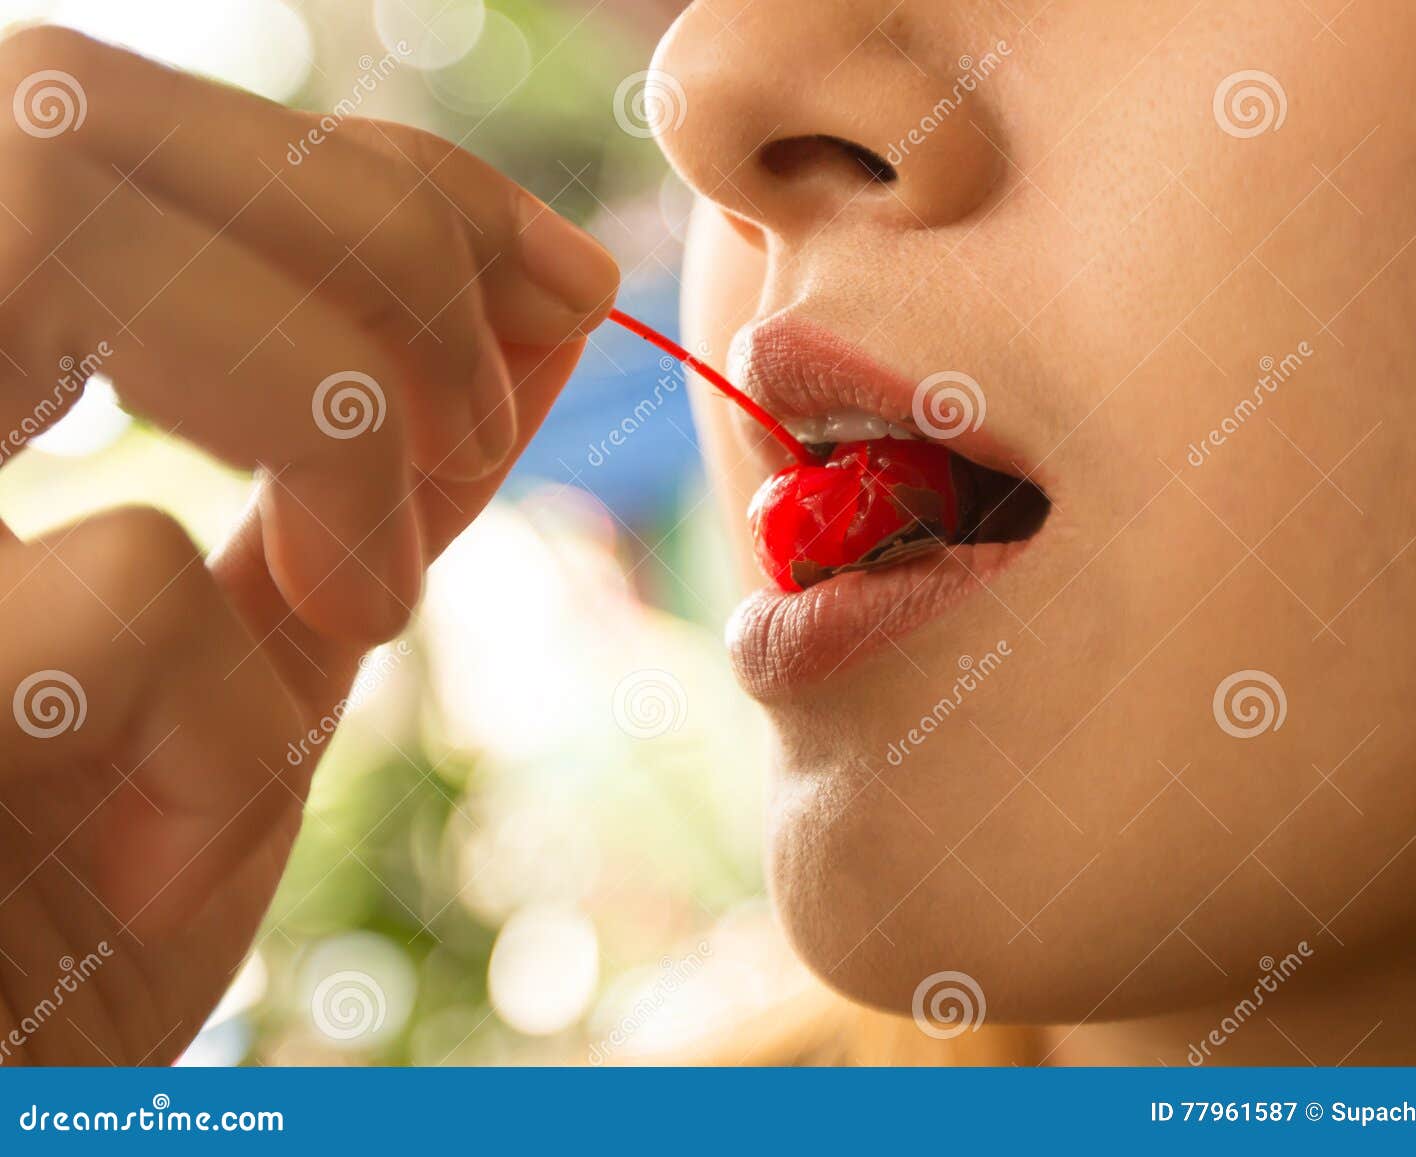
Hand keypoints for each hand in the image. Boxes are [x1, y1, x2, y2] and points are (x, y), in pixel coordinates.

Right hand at [0, 27, 617, 1064]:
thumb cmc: (92, 882)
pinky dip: (230, 695)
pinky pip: (112, 585)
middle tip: (475, 443)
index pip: (116, 114)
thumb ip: (385, 468)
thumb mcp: (264, 643)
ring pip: (57, 233)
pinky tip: (207, 807)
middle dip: (373, 250)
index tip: (564, 285)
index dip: (378, 169)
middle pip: (68, 113)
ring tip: (367, 603)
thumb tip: (553, 300)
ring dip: (330, 417)